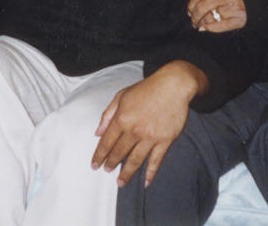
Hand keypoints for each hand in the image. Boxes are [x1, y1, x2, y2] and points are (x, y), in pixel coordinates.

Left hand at [91, 61, 206, 186]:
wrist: (172, 86)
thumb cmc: (146, 89)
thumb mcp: (121, 96)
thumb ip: (107, 115)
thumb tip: (97, 132)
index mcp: (121, 118)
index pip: (106, 142)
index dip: (99, 155)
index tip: (95, 164)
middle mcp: (134, 130)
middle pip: (119, 152)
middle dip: (111, 163)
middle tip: (106, 171)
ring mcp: (150, 137)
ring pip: (135, 160)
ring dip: (126, 173)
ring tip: (120, 182)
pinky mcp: (165, 140)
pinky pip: (156, 160)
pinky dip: (150, 172)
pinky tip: (145, 182)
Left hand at [187, 0, 246, 32]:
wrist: (254, 1)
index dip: (191, 4)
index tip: (189, 11)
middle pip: (202, 7)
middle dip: (194, 16)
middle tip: (193, 21)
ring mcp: (234, 6)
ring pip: (209, 17)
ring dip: (201, 23)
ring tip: (198, 25)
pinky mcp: (239, 18)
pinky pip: (220, 25)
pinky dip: (211, 28)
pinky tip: (205, 28)